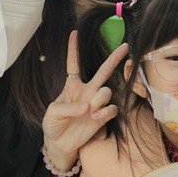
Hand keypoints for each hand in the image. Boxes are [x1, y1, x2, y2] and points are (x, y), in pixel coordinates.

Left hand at [42, 30, 128, 170]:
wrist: (60, 143)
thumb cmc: (53, 124)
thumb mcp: (53, 113)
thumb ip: (67, 107)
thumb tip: (87, 106)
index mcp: (72, 86)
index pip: (73, 64)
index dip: (73, 49)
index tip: (74, 33)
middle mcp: (87, 91)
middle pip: (103, 71)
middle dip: (114, 58)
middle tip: (125, 46)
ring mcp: (96, 103)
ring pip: (107, 91)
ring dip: (99, 100)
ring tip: (90, 112)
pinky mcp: (102, 116)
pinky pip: (111, 108)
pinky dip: (105, 112)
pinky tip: (96, 117)